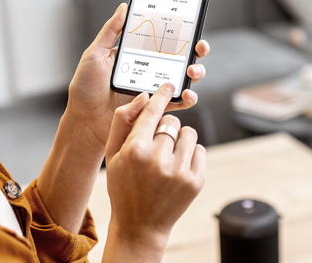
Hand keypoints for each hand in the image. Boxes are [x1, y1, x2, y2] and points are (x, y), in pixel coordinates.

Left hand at [65, 3, 209, 150]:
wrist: (84, 119)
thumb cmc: (86, 88)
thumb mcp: (95, 54)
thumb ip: (111, 31)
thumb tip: (124, 7)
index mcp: (138, 54)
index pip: (164, 38)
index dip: (181, 31)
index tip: (190, 24)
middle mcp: (150, 70)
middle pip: (181, 56)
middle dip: (196, 50)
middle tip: (199, 47)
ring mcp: (155, 89)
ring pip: (185, 78)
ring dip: (196, 72)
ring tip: (192, 71)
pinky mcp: (156, 108)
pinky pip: (177, 103)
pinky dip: (188, 99)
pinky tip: (187, 94)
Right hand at [104, 84, 205, 257]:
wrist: (140, 225)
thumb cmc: (123, 186)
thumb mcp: (111, 155)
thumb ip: (122, 122)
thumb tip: (144, 97)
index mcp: (135, 150)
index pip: (153, 111)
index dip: (161, 95)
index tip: (169, 85)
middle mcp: (159, 160)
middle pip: (171, 122)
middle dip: (165, 128)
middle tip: (156, 145)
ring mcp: (179, 171)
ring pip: (188, 133)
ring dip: (179, 140)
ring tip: (167, 157)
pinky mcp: (196, 181)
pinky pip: (200, 150)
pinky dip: (190, 154)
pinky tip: (177, 167)